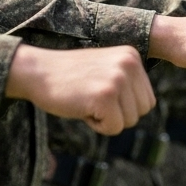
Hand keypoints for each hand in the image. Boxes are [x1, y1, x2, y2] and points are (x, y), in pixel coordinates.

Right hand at [5, 44, 155, 133]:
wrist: (37, 72)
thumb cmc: (70, 77)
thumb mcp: (107, 70)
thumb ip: (128, 82)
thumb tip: (148, 105)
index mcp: (132, 57)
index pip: (147, 100)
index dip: (123, 106)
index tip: (99, 92)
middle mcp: (129, 64)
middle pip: (141, 112)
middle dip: (118, 114)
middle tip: (92, 97)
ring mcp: (118, 79)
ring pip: (129, 122)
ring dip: (106, 119)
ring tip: (86, 99)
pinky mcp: (105, 96)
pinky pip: (114, 128)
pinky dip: (96, 126)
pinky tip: (81, 107)